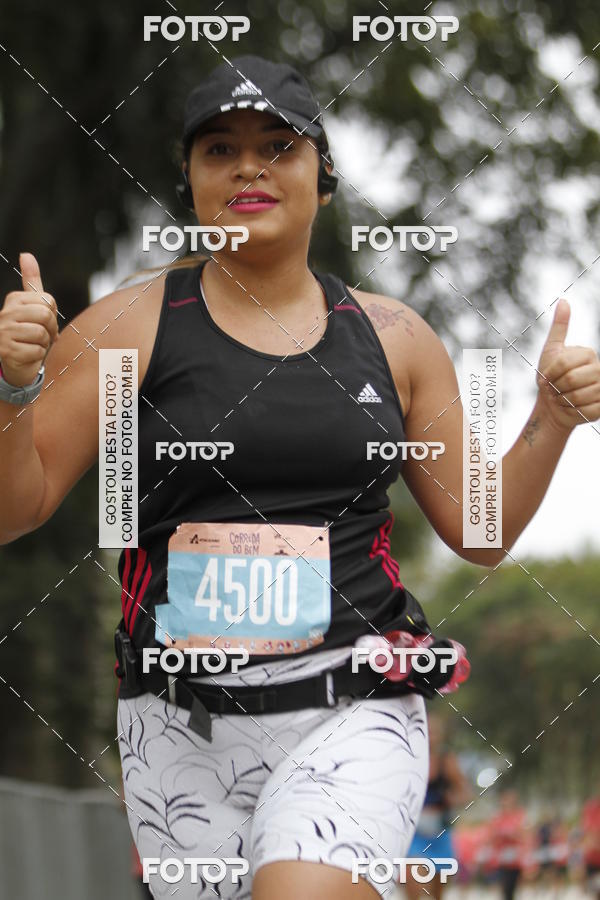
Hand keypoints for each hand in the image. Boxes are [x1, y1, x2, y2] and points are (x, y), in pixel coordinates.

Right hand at [0, 253, 57, 387]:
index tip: (44, 322)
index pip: (48, 301)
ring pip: (41, 334)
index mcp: (14, 300)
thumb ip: (31, 281)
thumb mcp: (31, 305)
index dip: (52, 315)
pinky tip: (27, 355)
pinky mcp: (7, 351)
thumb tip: (26, 254)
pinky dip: (37, 356)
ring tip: (33, 345)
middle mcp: (5, 314)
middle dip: (50, 329)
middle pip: (45, 315)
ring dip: (44, 344)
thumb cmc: (28, 333)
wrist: (16, 362)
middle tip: (43, 336)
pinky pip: (37, 351)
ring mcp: (4, 333)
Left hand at [535, 298, 599, 432]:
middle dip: (556, 388)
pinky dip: (572, 412)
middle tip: (554, 389)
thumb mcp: (551, 350)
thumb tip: (564, 301)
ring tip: (561, 398)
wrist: (553, 403)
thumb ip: (559, 327)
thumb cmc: (551, 377)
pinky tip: (570, 408)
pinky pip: (586, 410)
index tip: (546, 378)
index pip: (564, 364)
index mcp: (588, 354)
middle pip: (571, 380)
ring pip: (578, 396)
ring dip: (562, 401)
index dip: (549, 374)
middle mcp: (599, 369)